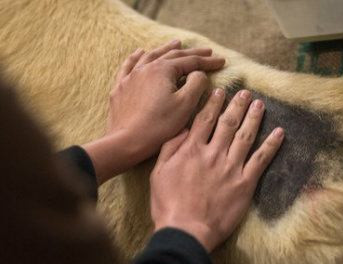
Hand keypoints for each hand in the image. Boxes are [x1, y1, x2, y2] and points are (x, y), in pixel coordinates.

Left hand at [82, 40, 224, 184]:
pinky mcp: (121, 88)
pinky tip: (140, 52)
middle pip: (172, 55)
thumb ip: (197, 84)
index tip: (222, 61)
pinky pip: (129, 66)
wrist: (127, 141)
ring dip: (166, 49)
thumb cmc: (159, 125)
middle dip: (192, 53)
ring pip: (151, 56)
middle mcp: (145, 68)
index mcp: (163, 70)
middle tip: (207, 51)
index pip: (190, 61)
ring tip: (176, 43)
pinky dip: (137, 57)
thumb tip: (199, 73)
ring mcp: (131, 77)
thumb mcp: (186, 105)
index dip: (208, 61)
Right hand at [150, 89, 284, 251]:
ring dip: (254, 118)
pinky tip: (279, 132)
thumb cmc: (168, 205)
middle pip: (228, 123)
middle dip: (237, 105)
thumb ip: (170, 148)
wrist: (186, 230)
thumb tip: (183, 129)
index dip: (214, 103)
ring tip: (260, 105)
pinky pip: (261, 160)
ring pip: (246, 136)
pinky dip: (271, 145)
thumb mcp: (158, 173)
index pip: (205, 119)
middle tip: (245, 93)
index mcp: (191, 150)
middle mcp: (213, 153)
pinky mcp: (245, 184)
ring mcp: (231, 167)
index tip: (220, 92)